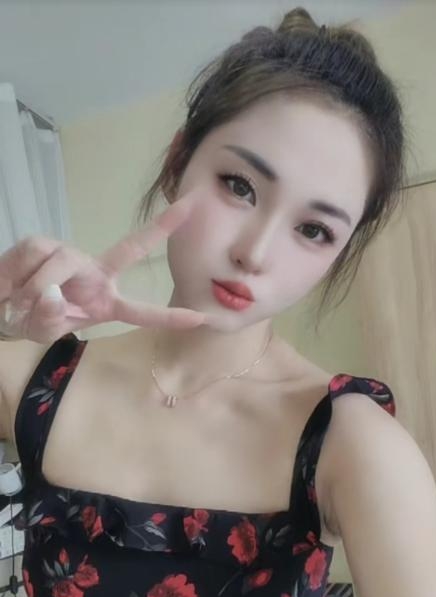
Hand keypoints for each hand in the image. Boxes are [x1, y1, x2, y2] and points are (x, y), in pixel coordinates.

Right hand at [0, 190, 205, 342]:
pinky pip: (35, 256)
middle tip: (189, 208)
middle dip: (159, 229)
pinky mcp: (44, 244)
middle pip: (129, 250)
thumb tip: (51, 293)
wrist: (2, 305)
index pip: (141, 312)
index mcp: (104, 303)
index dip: (168, 317)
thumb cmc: (29, 321)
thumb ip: (50, 320)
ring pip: (62, 262)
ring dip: (36, 288)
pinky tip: (10, 288)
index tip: (200, 318)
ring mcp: (70, 257)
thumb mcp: (43, 332)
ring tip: (18, 305)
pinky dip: (18, 277)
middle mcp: (95, 274)